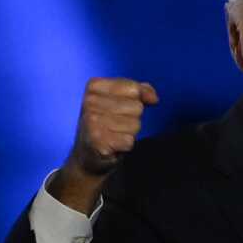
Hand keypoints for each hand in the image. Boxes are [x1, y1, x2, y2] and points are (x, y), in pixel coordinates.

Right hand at [49, 77, 158, 213]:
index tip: (122, 110)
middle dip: (132, 119)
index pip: (134, 88)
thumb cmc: (107, 125)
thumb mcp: (119, 100)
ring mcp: (92, 122)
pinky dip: (125, 146)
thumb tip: (154, 99)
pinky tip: (112, 146)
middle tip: (115, 126)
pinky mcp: (97, 141)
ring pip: (135, 124)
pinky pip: (129, 141)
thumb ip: (139, 91)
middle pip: (137, 107)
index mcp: (94, 86)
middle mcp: (90, 102)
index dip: (137, 101)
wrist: (88, 156)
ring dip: (129, 133)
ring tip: (114, 135)